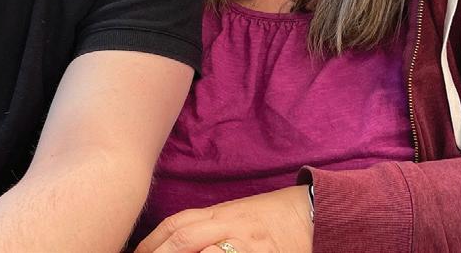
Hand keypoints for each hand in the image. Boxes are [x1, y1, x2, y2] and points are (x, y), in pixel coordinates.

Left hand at [135, 185, 313, 252]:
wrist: (310, 212)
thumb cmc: (268, 218)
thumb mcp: (233, 215)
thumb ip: (206, 225)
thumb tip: (170, 242)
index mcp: (219, 212)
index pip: (176, 223)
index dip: (151, 240)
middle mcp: (229, 224)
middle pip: (184, 237)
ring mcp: (246, 243)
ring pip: (207, 251)